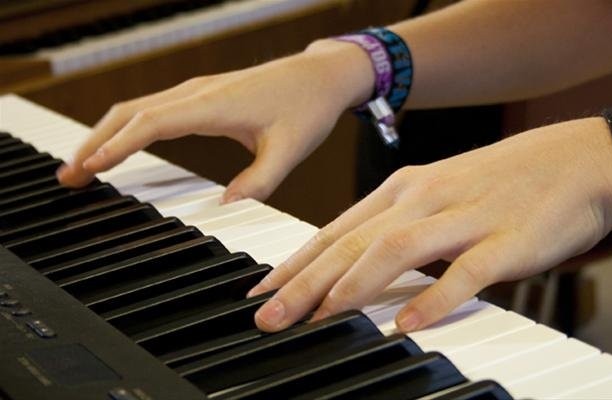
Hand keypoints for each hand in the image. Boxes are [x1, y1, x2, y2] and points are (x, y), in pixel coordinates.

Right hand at [57, 40, 372, 201]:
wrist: (321, 77)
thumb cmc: (307, 108)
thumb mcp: (289, 150)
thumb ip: (259, 182)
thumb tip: (226, 206)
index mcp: (214, 104)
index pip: (152, 124)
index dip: (118, 146)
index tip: (91, 169)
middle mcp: (198, 93)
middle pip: (129, 113)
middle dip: (95, 142)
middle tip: (69, 176)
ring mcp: (196, 91)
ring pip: (136, 109)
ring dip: (105, 135)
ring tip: (82, 166)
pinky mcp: (201, 96)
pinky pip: (152, 110)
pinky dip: (126, 128)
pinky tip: (118, 147)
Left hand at [248, 117, 611, 331]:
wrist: (578, 160)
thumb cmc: (503, 183)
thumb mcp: (439, 196)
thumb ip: (400, 228)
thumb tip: (356, 267)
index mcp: (404, 189)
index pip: (336, 230)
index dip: (296, 262)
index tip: (262, 290)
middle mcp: (423, 199)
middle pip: (352, 242)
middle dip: (304, 281)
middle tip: (269, 315)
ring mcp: (463, 217)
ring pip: (394, 250)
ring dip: (351, 286)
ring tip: (320, 317)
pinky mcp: (503, 240)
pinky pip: (462, 272)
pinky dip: (430, 298)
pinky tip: (405, 323)